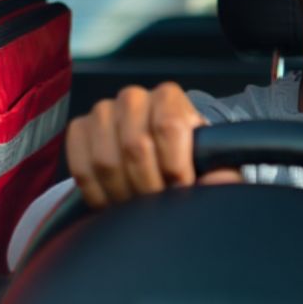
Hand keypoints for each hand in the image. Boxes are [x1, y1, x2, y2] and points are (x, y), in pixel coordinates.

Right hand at [66, 83, 239, 207]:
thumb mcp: (211, 166)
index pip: (167, 127)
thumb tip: (218, 181)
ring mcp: (102, 112)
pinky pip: (81, 168)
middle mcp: (133, 98)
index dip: (175, 166)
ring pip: (105, 161)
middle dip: (148, 186)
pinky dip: (97, 194)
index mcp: (169, 97)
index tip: (181, 190)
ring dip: (123, 194)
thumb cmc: (186, 160)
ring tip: (137, 206)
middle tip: (158, 205)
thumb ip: (223, 174)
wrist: (157, 158)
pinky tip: (114, 203)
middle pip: (135, 146)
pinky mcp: (79, 131)